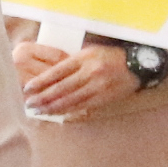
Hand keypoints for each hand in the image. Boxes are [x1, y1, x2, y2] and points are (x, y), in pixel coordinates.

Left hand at [17, 40, 138, 120]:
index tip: (28, 88)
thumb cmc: (111, 56)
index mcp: (84, 58)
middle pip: (61, 88)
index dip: (41, 81)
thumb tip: (50, 77)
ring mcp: (98, 87)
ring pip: (71, 100)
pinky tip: (59, 114)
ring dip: (53, 107)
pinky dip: (69, 111)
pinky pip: (83, 106)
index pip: (57, 71)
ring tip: (40, 112)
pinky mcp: (105, 98)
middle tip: (29, 104)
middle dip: (43, 98)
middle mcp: (91, 72)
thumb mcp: (90, 52)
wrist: (139, 65)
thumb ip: (71, 62)